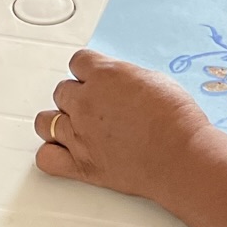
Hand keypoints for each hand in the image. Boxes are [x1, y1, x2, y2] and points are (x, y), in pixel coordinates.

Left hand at [34, 49, 210, 198]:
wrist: (181, 156)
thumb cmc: (176, 119)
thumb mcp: (154, 80)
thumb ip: (125, 79)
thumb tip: (117, 83)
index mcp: (104, 75)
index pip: (77, 61)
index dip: (87, 71)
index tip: (94, 79)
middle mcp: (85, 102)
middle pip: (61, 92)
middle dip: (76, 97)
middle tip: (95, 107)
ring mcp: (79, 135)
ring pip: (46, 122)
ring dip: (59, 122)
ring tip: (76, 128)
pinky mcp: (81, 165)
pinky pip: (45, 157)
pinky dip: (51, 155)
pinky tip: (66, 152)